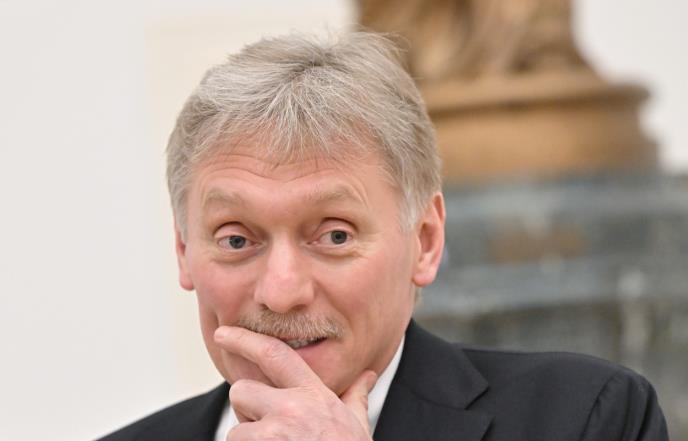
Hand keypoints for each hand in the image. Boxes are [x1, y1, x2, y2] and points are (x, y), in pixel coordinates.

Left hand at [214, 326, 377, 440]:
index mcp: (314, 396)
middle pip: (241, 392)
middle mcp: (291, 410)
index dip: (245, 340)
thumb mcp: (357, 426)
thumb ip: (356, 397)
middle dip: (246, 411)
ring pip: (235, 430)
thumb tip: (368, 376)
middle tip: (269, 430)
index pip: (275, 355)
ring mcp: (273, 436)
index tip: (224, 334)